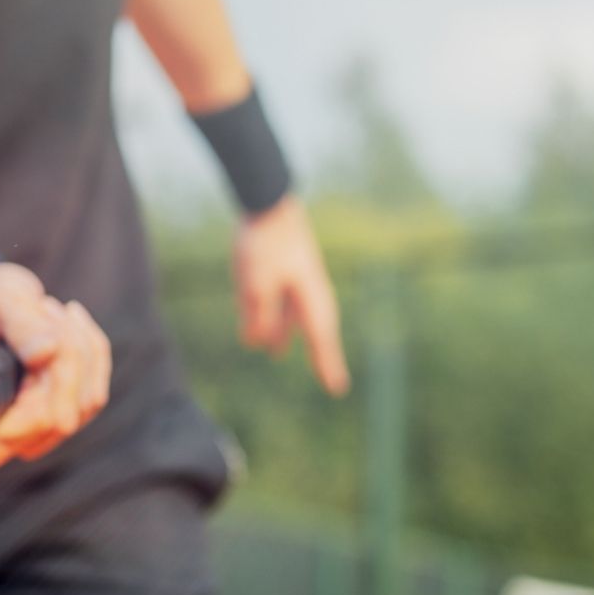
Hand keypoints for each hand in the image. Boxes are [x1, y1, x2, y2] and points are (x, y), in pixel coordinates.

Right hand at [0, 262, 110, 469]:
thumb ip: (17, 323)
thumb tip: (49, 351)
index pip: (9, 434)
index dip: (34, 394)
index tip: (41, 337)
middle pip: (57, 420)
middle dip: (65, 360)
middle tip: (44, 308)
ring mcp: (29, 436)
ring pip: (82, 406)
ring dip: (79, 351)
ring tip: (48, 310)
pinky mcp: (57, 421)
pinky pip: (94, 395)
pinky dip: (92, 352)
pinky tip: (71, 320)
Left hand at [233, 195, 348, 394]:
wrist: (267, 204)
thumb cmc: (265, 245)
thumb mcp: (255, 287)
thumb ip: (259, 317)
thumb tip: (257, 343)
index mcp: (310, 297)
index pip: (321, 340)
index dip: (328, 365)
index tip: (337, 389)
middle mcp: (308, 292)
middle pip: (312, 330)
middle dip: (317, 353)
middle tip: (332, 381)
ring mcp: (296, 279)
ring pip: (290, 314)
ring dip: (283, 333)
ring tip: (277, 353)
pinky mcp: (281, 269)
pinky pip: (277, 299)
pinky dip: (271, 313)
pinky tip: (256, 322)